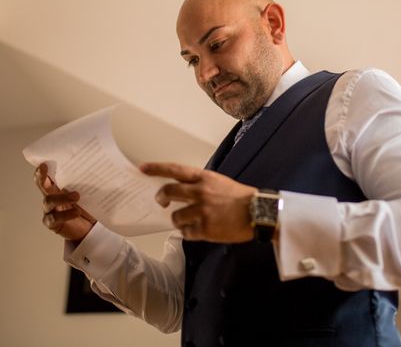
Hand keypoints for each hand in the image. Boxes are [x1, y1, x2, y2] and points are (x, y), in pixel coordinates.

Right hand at [34, 163, 94, 241]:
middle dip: (41, 177)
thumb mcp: (89, 192)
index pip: (48, 175)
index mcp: (59, 186)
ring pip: (48, 201)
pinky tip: (76, 212)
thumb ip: (89, 182)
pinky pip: (54, 218)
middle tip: (45, 171)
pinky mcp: (52, 223)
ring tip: (76, 196)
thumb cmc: (88, 207)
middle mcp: (52, 196)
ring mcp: (50, 209)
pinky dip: (65, 215)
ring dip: (61, 197)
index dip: (43, 169)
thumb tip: (100, 167)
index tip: (44, 163)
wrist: (91, 228)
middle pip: (42, 185)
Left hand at [140, 162, 255, 242]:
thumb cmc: (240, 197)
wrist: (258, 212)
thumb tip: (182, 191)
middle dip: (160, 197)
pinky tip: (196, 231)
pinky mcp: (205, 229)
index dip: (156, 168)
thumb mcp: (219, 182)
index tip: (142, 168)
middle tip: (161, 202)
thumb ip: (200, 184)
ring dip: (177, 220)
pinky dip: (188, 233)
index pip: (174, 170)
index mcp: (204, 178)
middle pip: (168, 192)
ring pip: (175, 216)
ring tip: (186, 221)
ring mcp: (202, 211)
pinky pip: (187, 233)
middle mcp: (200, 192)